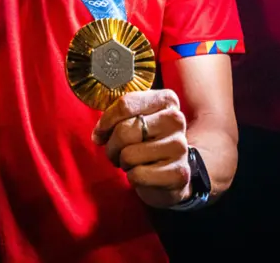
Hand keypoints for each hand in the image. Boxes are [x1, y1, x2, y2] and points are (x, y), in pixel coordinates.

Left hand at [92, 90, 190, 207]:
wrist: (172, 172)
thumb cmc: (148, 141)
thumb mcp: (137, 119)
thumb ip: (118, 117)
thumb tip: (99, 134)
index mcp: (166, 100)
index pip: (125, 105)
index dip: (105, 122)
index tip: (100, 133)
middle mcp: (176, 120)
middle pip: (124, 131)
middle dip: (112, 146)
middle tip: (117, 152)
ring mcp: (180, 146)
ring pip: (129, 155)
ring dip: (124, 163)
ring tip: (133, 162)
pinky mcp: (179, 172)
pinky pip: (138, 175)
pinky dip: (134, 178)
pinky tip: (144, 173)